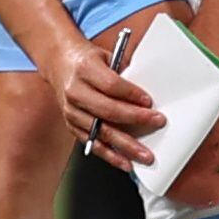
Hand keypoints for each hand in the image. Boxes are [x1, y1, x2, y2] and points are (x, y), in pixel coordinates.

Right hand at [42, 39, 165, 170]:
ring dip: (125, 145)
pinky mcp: (72, 126)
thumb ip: (124, 70)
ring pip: (101, 132)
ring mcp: (71, 111)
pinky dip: (110, 155)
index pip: (111, 85)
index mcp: (84, 69)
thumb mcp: (106, 56)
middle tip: (157, 122)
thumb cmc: (88, 60)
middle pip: (108, 110)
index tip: (149, 101)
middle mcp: (75, 92)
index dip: (131, 94)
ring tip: (144, 154)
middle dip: (135, 119)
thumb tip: (149, 89)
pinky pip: (93, 144)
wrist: (61, 64)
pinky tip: (126, 162)